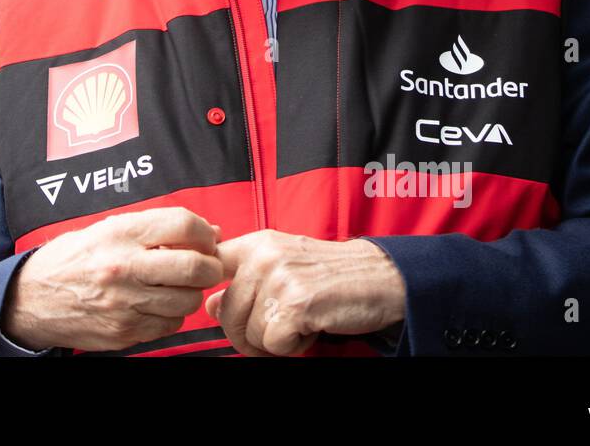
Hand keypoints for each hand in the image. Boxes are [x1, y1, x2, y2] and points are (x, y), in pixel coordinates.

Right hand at [0, 207, 224, 351]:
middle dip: (210, 266)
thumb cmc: (74, 259)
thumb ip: (156, 228)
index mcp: (120, 233)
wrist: (32, 299)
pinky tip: (158, 304)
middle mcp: (123, 266)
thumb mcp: (107, 229)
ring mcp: (125, 303)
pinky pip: (170, 324)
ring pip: (188, 300)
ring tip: (177, 286)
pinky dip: (172, 315)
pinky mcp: (125, 331)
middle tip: (206, 265)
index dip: (205, 232)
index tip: (206, 239)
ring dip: (191, 293)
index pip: (183, 225)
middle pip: (195, 267)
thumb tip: (210, 232)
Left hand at [205, 231, 406, 356]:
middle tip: (278, 327)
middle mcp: (263, 256)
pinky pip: (273, 345)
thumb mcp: (282, 266)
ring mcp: (278, 279)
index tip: (223, 305)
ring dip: (275, 339)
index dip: (213, 294)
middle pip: (226, 313)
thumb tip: (211, 305)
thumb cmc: (330, 275)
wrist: (380, 277)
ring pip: (249, 333)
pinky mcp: (295, 305)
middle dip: (248, 333)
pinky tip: (312, 327)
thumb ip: (244, 281)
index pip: (210, 266)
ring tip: (301, 319)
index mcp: (256, 243)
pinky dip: (293, 346)